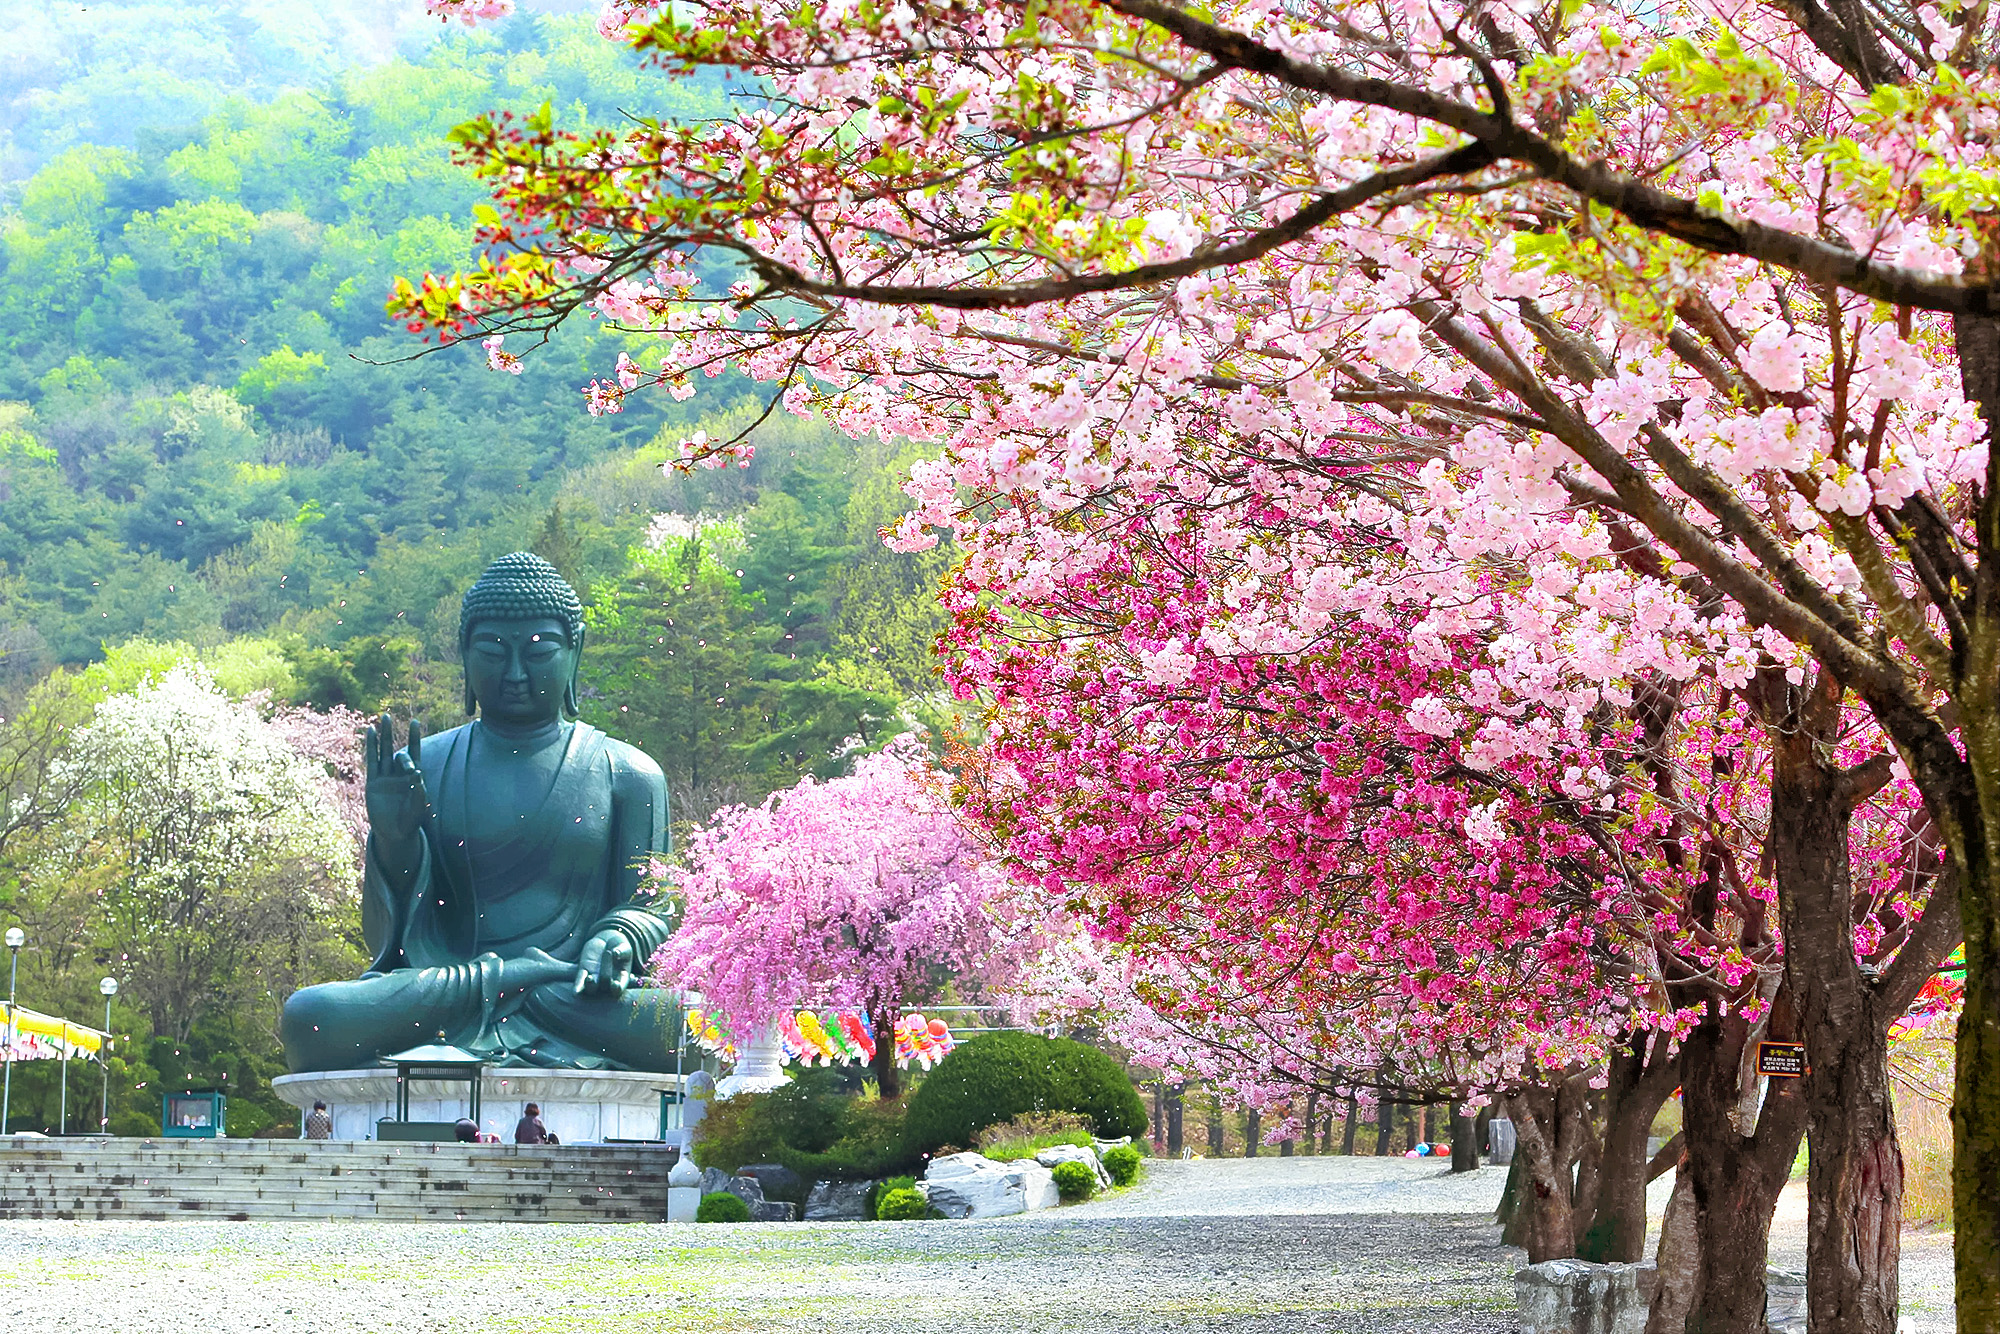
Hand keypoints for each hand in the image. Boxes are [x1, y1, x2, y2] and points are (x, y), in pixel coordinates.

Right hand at [364, 714, 428, 865]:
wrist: (395, 834)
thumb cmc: (411, 822)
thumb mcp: (419, 809)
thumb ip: (419, 792)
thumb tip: (418, 774)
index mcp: (413, 777)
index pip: (415, 753)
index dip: (414, 738)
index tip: (415, 722)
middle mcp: (399, 774)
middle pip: (398, 750)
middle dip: (396, 736)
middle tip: (390, 718)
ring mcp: (385, 778)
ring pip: (384, 752)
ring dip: (383, 736)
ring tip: (382, 718)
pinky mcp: (373, 783)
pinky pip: (372, 763)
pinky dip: (371, 748)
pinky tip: (369, 733)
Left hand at [574, 929, 634, 996]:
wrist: (608, 942)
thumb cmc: (620, 947)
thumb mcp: (624, 948)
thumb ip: (622, 951)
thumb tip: (616, 953)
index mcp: (621, 979)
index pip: (619, 988)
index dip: (617, 988)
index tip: (615, 984)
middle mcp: (607, 982)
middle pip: (605, 984)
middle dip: (605, 974)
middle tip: (608, 955)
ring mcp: (595, 978)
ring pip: (591, 988)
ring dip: (590, 985)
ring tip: (590, 978)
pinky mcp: (583, 972)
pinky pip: (579, 981)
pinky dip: (578, 986)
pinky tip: (575, 992)